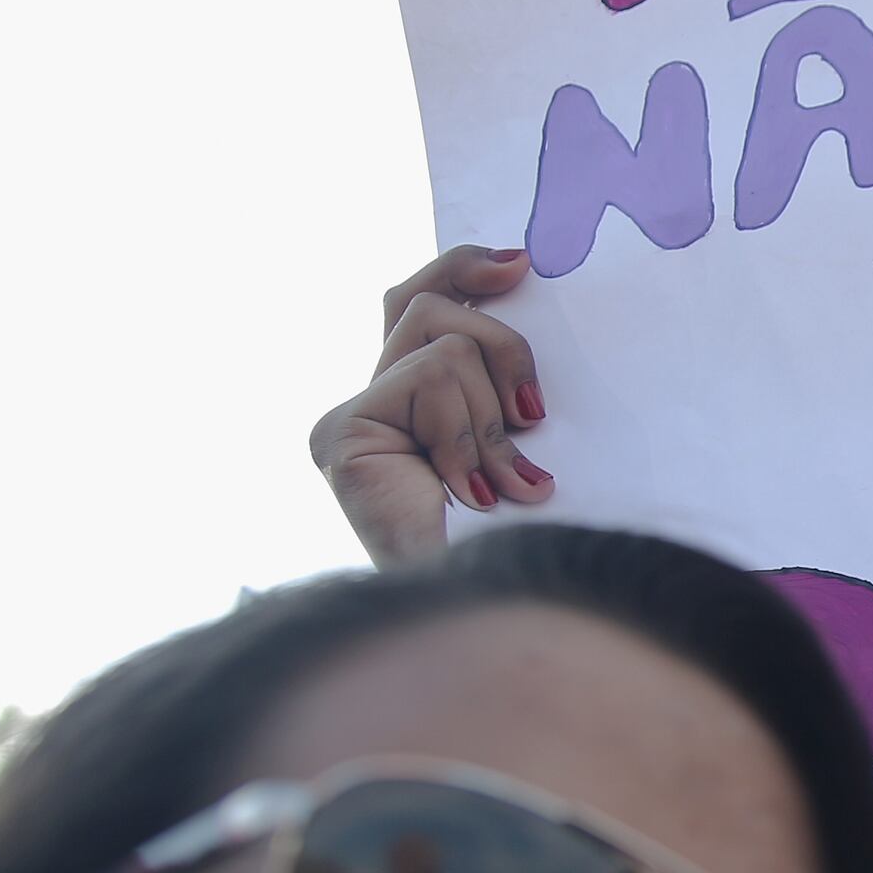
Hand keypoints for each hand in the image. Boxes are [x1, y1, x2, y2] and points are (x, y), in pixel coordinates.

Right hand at [306, 245, 554, 565]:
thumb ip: (502, 379)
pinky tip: (473, 491)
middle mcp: (369, 406)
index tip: (519, 264)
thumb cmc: (520, 538)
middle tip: (533, 413)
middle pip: (427, 306)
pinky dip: (467, 435)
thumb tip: (518, 279)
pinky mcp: (339, 435)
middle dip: (502, 347)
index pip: (419, 301)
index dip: (460, 268)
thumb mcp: (520, 439)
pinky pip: (427, 381)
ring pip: (443, 346)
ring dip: (490, 416)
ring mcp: (348, 421)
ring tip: (501, 481)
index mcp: (411, 403)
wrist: (486, 608)